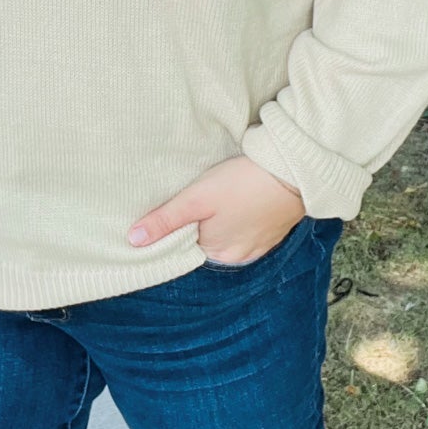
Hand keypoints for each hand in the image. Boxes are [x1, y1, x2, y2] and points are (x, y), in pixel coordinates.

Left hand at [128, 156, 305, 263]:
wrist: (293, 171)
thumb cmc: (242, 184)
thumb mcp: (196, 199)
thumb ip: (165, 220)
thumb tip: (134, 240)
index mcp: (217, 254)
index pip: (186, 246)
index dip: (179, 228)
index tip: (177, 208)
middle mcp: (239, 257)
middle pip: (207, 242)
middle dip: (200, 224)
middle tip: (199, 197)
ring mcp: (259, 245)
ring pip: (228, 234)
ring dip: (221, 220)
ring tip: (219, 196)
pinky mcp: (273, 230)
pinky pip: (248, 229)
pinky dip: (241, 218)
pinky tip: (239, 199)